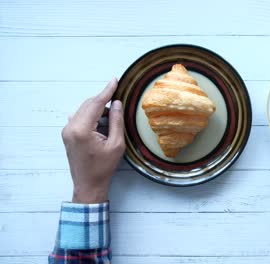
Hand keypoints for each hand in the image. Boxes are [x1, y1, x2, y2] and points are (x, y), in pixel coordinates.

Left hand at [62, 78, 124, 203]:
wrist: (88, 184)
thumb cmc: (103, 168)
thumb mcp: (116, 144)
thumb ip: (116, 121)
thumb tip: (116, 103)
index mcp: (82, 129)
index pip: (96, 103)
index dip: (107, 91)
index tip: (115, 80)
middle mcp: (71, 127)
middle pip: (88, 104)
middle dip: (103, 99)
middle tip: (117, 96)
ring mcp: (67, 131)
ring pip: (84, 110)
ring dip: (98, 107)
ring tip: (112, 112)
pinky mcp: (67, 134)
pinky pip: (79, 117)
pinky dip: (91, 114)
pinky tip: (101, 119)